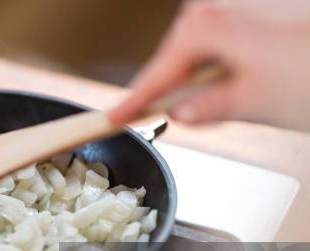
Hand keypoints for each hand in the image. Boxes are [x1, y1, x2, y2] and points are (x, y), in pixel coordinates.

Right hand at [108, 0, 309, 131]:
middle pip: (178, 57)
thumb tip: (181, 111)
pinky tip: (246, 79)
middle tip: (169, 115)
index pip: (156, 74)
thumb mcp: (250, 103)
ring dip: (207, 78)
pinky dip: (227, 65)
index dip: (133, 101)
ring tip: (230, 100)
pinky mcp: (261, 13)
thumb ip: (204, 108)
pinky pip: (227, 41)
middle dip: (176, 88)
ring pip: (204, 50)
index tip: (112, 118)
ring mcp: (243, 6)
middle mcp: (222, 5)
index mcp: (207, 25)